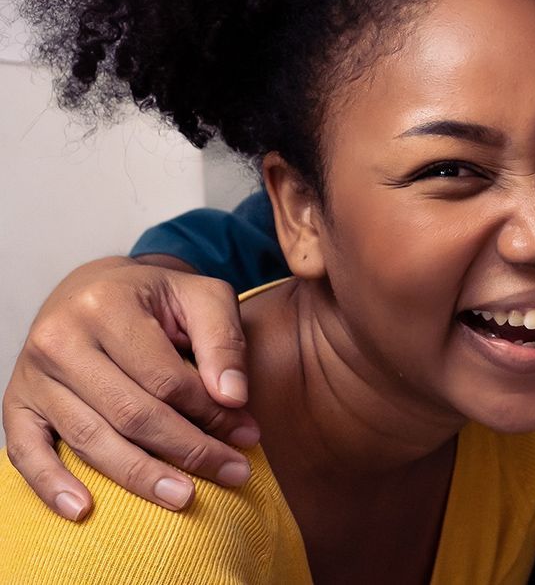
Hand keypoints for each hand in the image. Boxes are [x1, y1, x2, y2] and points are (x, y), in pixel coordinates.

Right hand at [3, 255, 257, 520]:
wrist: (92, 288)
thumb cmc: (155, 297)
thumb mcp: (201, 296)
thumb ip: (223, 340)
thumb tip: (233, 397)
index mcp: (106, 306)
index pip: (165, 378)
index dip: (210, 413)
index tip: (248, 435)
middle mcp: (59, 339)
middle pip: (130, 413)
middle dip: (187, 449)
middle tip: (233, 473)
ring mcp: (32, 375)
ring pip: (89, 438)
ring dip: (140, 475)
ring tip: (184, 497)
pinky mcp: (16, 403)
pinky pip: (26, 452)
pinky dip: (51, 484)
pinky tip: (82, 509)